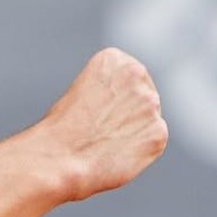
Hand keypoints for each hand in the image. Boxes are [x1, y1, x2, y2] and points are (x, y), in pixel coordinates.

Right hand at [39, 48, 168, 201]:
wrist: (59, 157)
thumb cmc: (62, 130)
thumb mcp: (83, 92)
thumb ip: (111, 90)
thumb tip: (131, 106)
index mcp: (114, 59)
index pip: (130, 78)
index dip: (115, 100)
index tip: (98, 112)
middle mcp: (137, 74)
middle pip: (143, 96)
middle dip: (129, 114)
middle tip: (103, 131)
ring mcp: (151, 103)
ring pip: (149, 119)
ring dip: (134, 131)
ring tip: (106, 144)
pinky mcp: (158, 132)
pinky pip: (154, 141)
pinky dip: (140, 150)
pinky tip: (116, 154)